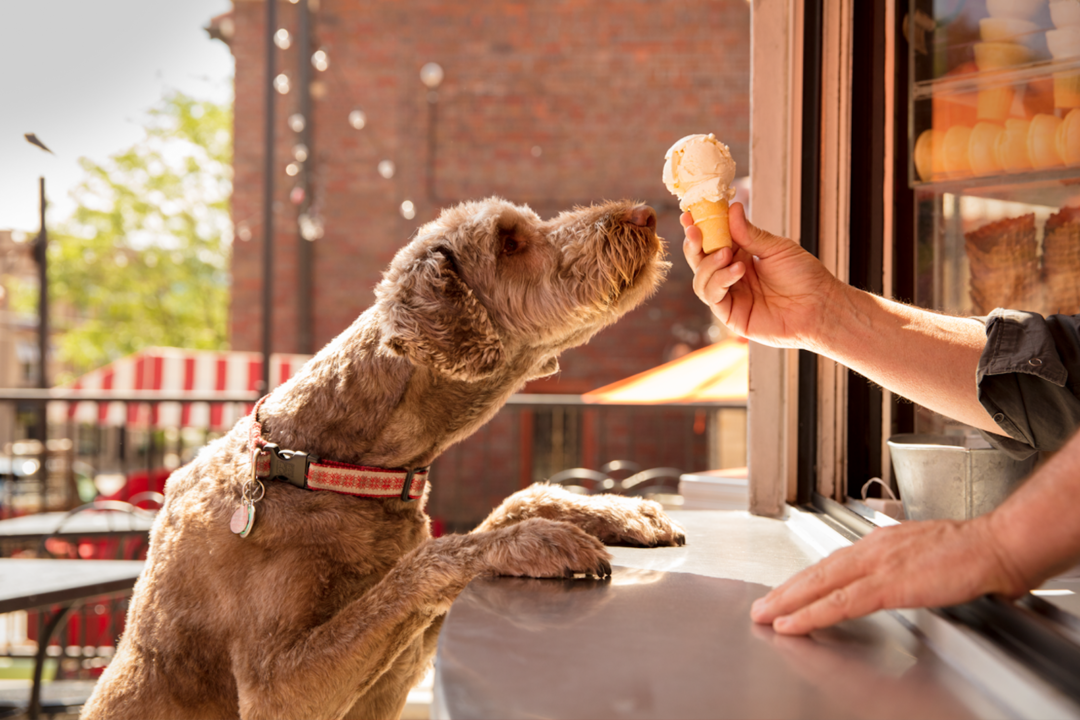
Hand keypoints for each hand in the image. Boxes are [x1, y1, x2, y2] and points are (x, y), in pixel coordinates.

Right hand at [682, 203, 840, 349]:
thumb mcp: (777, 248)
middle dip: (694, 245)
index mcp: (741, 256)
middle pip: (699, 261)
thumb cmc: (804, 277)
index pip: (712, 241)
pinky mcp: (731, 314)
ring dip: (709, 264)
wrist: (820, 306)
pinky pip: (713, 297)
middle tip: (695, 230)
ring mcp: (730, 296)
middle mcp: (731, 275)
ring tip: (726, 254)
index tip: (689, 214)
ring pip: (701, 280)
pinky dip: (720, 281)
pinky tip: (737, 270)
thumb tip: (732, 208)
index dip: (700, 228)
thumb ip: (750, 233)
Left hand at [749, 516, 1028, 634]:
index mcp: (879, 542)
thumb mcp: (922, 553)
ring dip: (789, 601)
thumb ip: (900, 566)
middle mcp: (872, 549)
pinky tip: (795, 622)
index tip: (786, 591)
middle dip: (787, 590)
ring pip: (821, 585)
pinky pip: (841, 602)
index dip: (806, 579)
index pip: (832, 562)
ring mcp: (877, 565)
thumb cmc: (968, 552)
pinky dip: (813, 613)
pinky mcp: (888, 584)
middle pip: (818, 572)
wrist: (994, 546)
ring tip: (767, 616)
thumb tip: (891, 579)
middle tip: (762, 607)